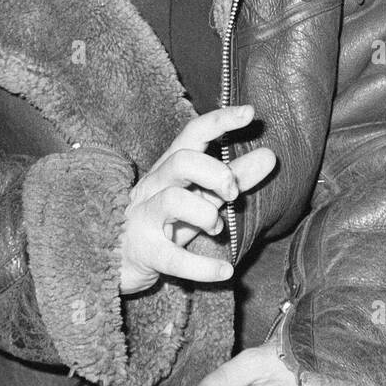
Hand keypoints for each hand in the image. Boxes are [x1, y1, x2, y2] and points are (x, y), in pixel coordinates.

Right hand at [120, 104, 275, 294]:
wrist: (116, 259)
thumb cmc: (164, 222)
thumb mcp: (200, 197)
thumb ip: (233, 177)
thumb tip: (269, 156)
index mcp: (170, 168)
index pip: (193, 133)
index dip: (220, 120)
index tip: (250, 113)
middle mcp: (154, 186)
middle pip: (182, 161)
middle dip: (216, 173)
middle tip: (233, 193)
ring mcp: (144, 218)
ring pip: (173, 201)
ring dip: (206, 215)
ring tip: (218, 229)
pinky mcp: (144, 251)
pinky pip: (173, 256)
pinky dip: (202, 267)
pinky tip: (225, 271)